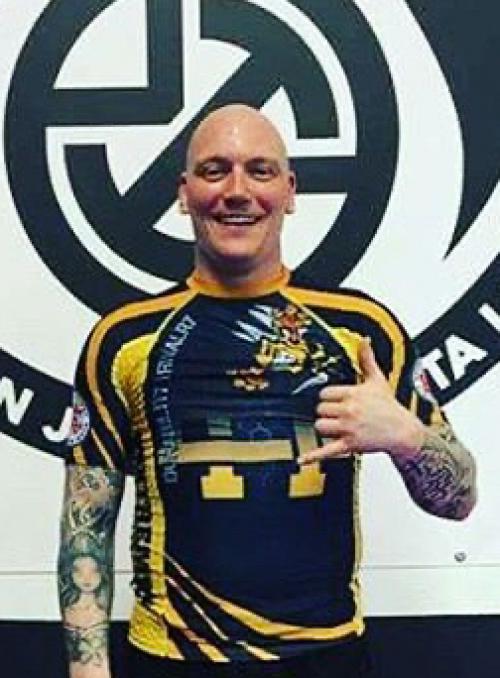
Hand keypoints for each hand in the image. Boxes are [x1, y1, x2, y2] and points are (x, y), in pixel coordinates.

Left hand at [298, 338, 424, 464]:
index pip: (325, 393)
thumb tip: (363, 341)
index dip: (328, 397)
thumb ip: (366, 360)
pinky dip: (313, 455)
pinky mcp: (349, 445)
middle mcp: (349, 410)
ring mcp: (348, 428)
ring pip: (320, 426)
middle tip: (339, 414)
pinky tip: (302, 458)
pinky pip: (327, 450)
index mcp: (353, 394)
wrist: (403, 431)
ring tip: (337, 426)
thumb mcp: (377, 380)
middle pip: (320, 409)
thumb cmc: (389, 407)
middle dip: (327, 412)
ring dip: (325, 427)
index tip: (336, 400)